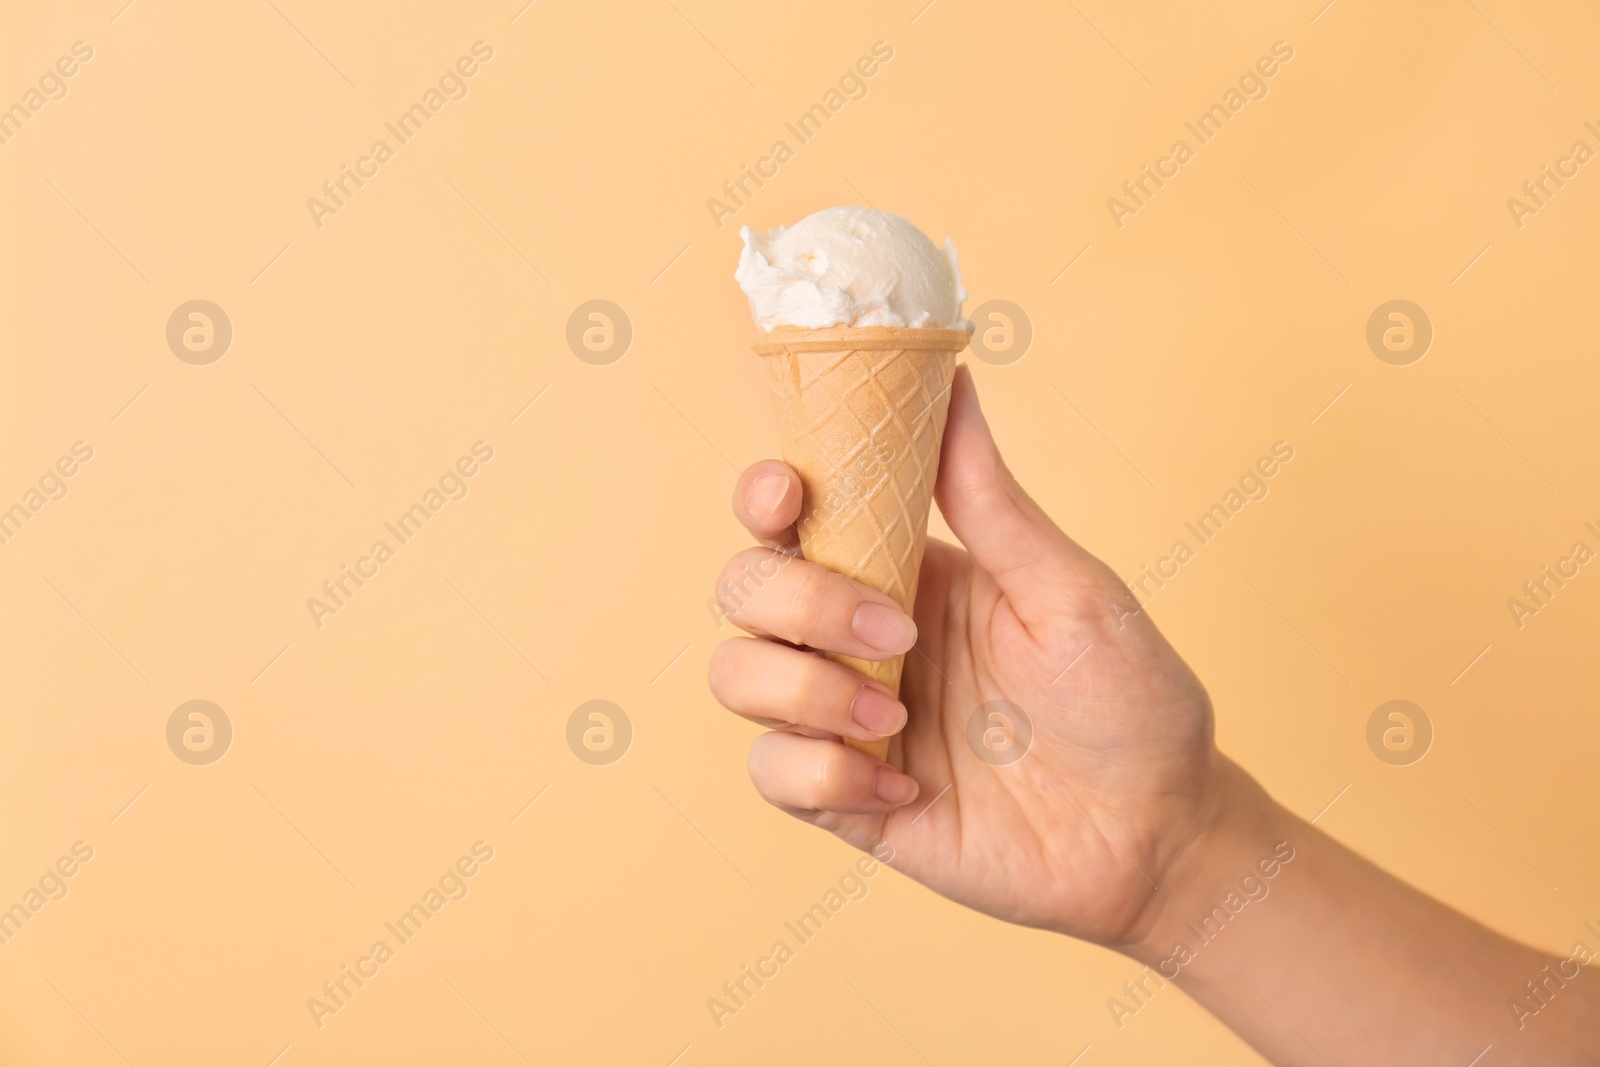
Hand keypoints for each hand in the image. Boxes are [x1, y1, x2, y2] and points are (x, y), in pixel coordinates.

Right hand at [710, 365, 1234, 945]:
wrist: (1159, 833)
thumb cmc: (1129, 699)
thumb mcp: (1069, 589)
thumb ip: (991, 498)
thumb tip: (952, 378)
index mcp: (904, 570)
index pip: (794, 515)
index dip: (766, 496)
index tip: (790, 495)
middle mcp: (857, 637)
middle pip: (746, 587)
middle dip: (800, 599)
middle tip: (897, 634)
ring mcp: (845, 718)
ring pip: (736, 673)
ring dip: (801, 687)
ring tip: (896, 714)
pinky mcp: (846, 799)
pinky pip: (772, 773)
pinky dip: (823, 776)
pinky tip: (904, 787)